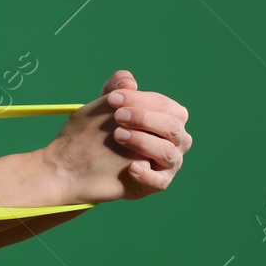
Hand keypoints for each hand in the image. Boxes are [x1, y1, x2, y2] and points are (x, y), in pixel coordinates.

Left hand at [103, 69, 190, 196]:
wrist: (87, 159)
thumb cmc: (107, 126)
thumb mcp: (108, 104)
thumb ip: (116, 87)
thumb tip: (130, 83)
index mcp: (172, 116)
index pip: (163, 105)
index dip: (139, 100)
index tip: (112, 99)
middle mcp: (177, 140)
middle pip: (171, 127)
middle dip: (144, 118)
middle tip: (117, 116)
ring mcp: (170, 163)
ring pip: (167, 152)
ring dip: (143, 142)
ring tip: (118, 135)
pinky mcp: (159, 183)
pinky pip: (160, 181)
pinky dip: (147, 174)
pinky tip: (131, 166)